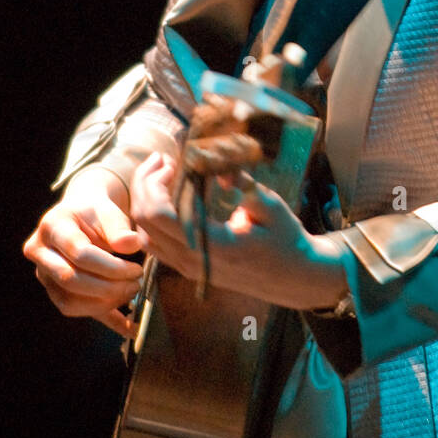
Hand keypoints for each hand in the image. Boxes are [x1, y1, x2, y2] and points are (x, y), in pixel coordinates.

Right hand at [23, 165, 146, 337]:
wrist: (83, 213)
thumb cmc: (97, 212)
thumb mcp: (108, 211)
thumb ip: (119, 227)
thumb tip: (131, 244)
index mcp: (52, 226)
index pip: (80, 254)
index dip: (111, 267)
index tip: (136, 269)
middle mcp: (39, 252)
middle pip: (70, 279)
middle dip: (108, 287)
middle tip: (135, 283)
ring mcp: (43, 274)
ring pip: (68, 302)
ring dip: (104, 303)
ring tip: (131, 292)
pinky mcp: (54, 291)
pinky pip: (76, 311)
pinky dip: (104, 318)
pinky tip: (129, 324)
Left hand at [130, 152, 347, 310]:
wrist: (293, 277)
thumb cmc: (286, 239)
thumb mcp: (271, 206)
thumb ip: (243, 185)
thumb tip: (219, 167)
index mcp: (212, 245)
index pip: (160, 215)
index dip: (154, 184)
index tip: (171, 162)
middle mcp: (194, 261)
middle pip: (144, 223)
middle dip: (145, 185)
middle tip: (163, 160)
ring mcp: (189, 268)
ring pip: (145, 235)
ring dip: (146, 201)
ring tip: (164, 175)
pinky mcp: (190, 268)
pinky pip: (157, 244)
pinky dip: (153, 218)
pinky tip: (169, 197)